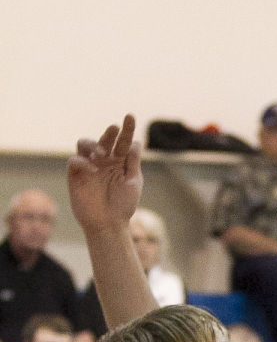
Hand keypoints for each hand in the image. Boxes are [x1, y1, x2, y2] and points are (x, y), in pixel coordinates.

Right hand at [67, 115, 142, 237]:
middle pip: (104, 139)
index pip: (123, 142)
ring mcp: (89, 166)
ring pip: (84, 143)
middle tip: (115, 128)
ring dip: (93, 143)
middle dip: (110, 132)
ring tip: (103, 154)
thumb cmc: (124, 206)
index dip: (127, 129)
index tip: (130, 116)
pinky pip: (74, 160)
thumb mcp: (133, 183)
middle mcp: (103, 161)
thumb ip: (133, 163)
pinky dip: (82, 161)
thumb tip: (136, 143)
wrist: (109, 224)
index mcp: (119, 161)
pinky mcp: (76, 175)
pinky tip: (93, 169)